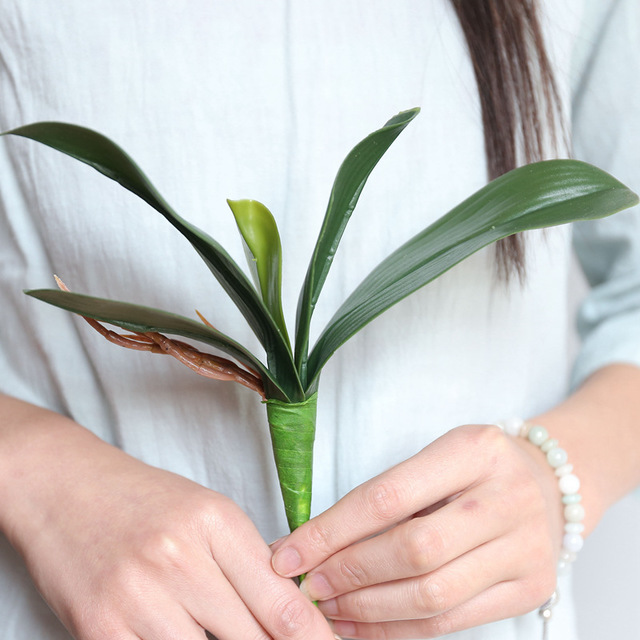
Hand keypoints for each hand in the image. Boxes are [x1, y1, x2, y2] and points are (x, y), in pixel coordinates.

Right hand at [1, 400, 333, 639]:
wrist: (68, 489)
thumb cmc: (146, 500)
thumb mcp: (209, 513)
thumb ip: (249, 560)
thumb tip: (292, 610)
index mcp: (216, 523)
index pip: (281, 602)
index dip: (315, 637)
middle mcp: (180, 559)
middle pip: (253, 637)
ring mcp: (137, 598)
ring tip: (229, 633)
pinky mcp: (100, 630)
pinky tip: (189, 636)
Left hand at [271, 424, 562, 637]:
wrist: (549, 482)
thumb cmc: (475, 467)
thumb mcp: (435, 458)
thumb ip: (385, 496)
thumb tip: (313, 542)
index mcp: (474, 450)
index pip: (388, 497)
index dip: (332, 531)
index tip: (289, 553)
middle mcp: (506, 498)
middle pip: (413, 551)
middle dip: (349, 573)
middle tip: (309, 585)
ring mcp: (526, 548)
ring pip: (432, 596)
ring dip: (368, 609)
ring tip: (330, 608)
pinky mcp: (531, 588)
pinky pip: (453, 622)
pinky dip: (400, 630)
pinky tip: (366, 626)